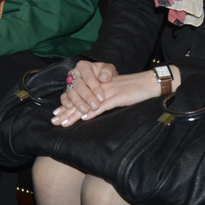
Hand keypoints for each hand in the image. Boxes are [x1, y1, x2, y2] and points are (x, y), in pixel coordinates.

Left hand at [54, 66, 170, 126]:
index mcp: (99, 88)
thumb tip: (92, 113)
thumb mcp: (117, 96)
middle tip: (54, 121)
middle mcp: (101, 89)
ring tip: (63, 122)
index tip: (56, 114)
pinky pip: (104, 105)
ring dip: (75, 114)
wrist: (151, 82)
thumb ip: (105, 102)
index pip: (80, 97)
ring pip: (88, 104)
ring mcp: (110, 92)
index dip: (67, 106)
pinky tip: (85, 117)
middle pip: (80, 101)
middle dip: (66, 111)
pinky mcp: (119, 97)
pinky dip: (94, 111)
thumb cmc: (135, 91)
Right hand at [56, 60, 116, 119]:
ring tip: (85, 110)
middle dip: (87, 97)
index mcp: (84, 66)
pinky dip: (65, 102)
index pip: (88, 76)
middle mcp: (74, 74)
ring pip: (70, 92)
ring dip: (77, 102)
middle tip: (94, 106)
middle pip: (78, 85)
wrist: (100, 80)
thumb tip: (103, 78)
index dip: (94, 87)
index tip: (101, 97)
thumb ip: (108, 71)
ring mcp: (69, 83)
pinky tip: (70, 107)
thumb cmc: (104, 75)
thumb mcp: (109, 69)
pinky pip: (63, 97)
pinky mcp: (66, 92)